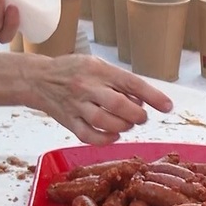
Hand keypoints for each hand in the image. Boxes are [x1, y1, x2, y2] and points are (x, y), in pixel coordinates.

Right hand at [27, 55, 173, 143]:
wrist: (38, 78)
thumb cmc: (74, 71)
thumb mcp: (98, 66)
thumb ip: (120, 82)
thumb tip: (144, 101)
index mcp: (98, 70)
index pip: (130, 83)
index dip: (152, 96)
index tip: (168, 107)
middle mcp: (87, 87)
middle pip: (118, 105)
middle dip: (137, 115)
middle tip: (141, 117)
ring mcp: (76, 105)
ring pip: (104, 122)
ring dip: (123, 127)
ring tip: (127, 124)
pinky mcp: (68, 121)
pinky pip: (88, 136)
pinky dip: (105, 139)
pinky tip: (113, 135)